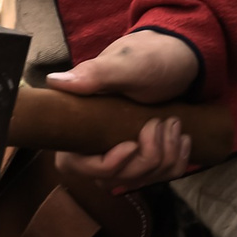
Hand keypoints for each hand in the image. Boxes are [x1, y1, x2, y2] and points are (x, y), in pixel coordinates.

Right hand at [46, 30, 202, 191]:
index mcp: (79, 120)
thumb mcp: (127, 64)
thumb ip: (94, 74)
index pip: (74, 165)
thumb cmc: (150, 56)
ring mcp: (121, 152)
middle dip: (144, 158)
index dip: (104, 165)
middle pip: (111, 179)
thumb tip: (54, 81)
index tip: (131, 145)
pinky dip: (176, 161)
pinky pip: (158, 177)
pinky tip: (182, 138)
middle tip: (161, 123)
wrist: (179, 56)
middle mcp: (94, 141)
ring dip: (164, 156)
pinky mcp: (144, 155)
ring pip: (137, 180)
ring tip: (174, 124)